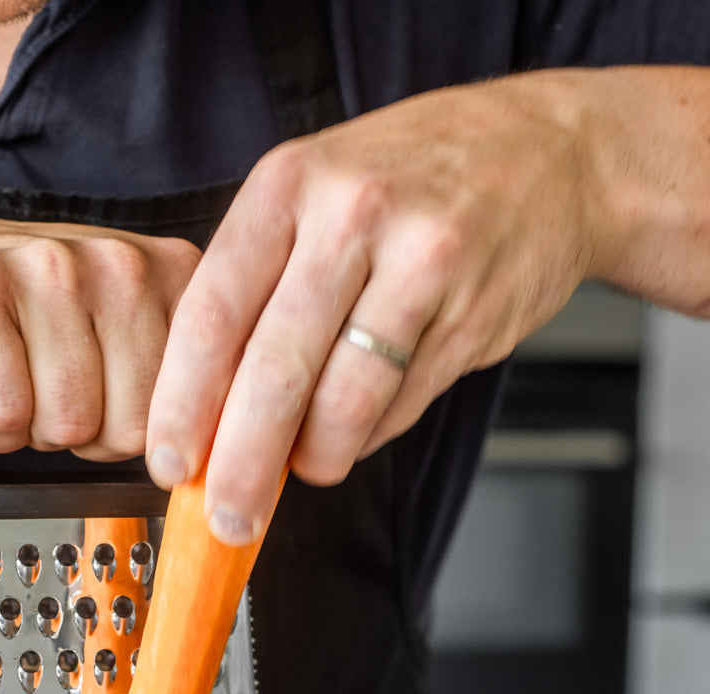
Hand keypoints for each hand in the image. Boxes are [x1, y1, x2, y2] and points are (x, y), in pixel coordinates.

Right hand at [0, 217, 199, 458]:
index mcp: (173, 274)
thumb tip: (222, 461)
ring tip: (18, 382)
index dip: (142, 434)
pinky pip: (6, 414)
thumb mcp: (126, 343)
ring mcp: (46, 266)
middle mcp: (118, 260)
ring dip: (35, 431)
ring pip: (68, 425)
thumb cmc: (30, 324)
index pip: (191, 414)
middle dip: (90, 436)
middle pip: (131, 429)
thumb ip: (185, 386)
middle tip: (55, 392)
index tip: (113, 406)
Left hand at [145, 72, 601, 541]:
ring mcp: (421, 262)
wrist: (548, 151)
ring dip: (315, 459)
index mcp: (289, 185)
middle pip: (275, 369)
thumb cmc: (408, 182)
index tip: (169, 464)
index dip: (182, 403)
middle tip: (227, 519)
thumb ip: (257, 288)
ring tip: (306, 468)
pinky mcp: (473, 314)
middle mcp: (352, 215)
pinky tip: (358, 428)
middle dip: (242, 464)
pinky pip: (400, 405)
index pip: (212, 313)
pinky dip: (368, 436)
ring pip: (345, 400)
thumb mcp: (315, 195)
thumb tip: (205, 415)